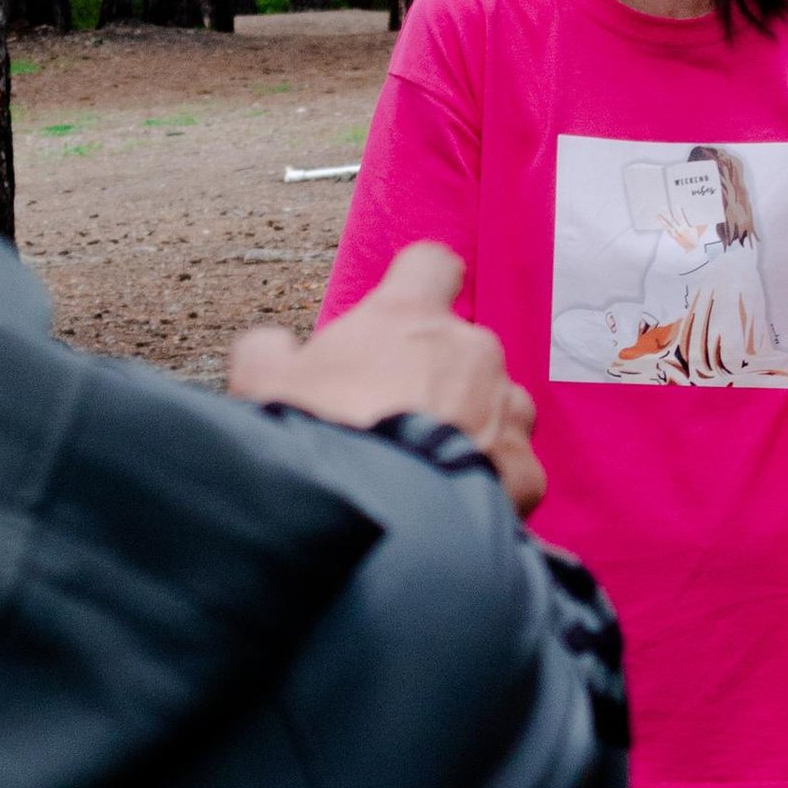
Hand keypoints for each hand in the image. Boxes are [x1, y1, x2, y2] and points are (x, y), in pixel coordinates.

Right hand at [227, 242, 545, 515]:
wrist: (370, 522)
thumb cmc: (315, 442)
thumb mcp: (263, 385)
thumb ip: (269, 352)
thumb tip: (273, 347)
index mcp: (407, 317)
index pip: (431, 264)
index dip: (418, 284)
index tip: (405, 307)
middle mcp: (468, 349)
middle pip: (462, 346)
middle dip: (436, 375)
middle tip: (392, 418)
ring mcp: (505, 407)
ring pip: (499, 402)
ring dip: (473, 422)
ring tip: (427, 464)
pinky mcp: (524, 469)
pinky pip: (514, 466)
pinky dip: (492, 482)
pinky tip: (454, 503)